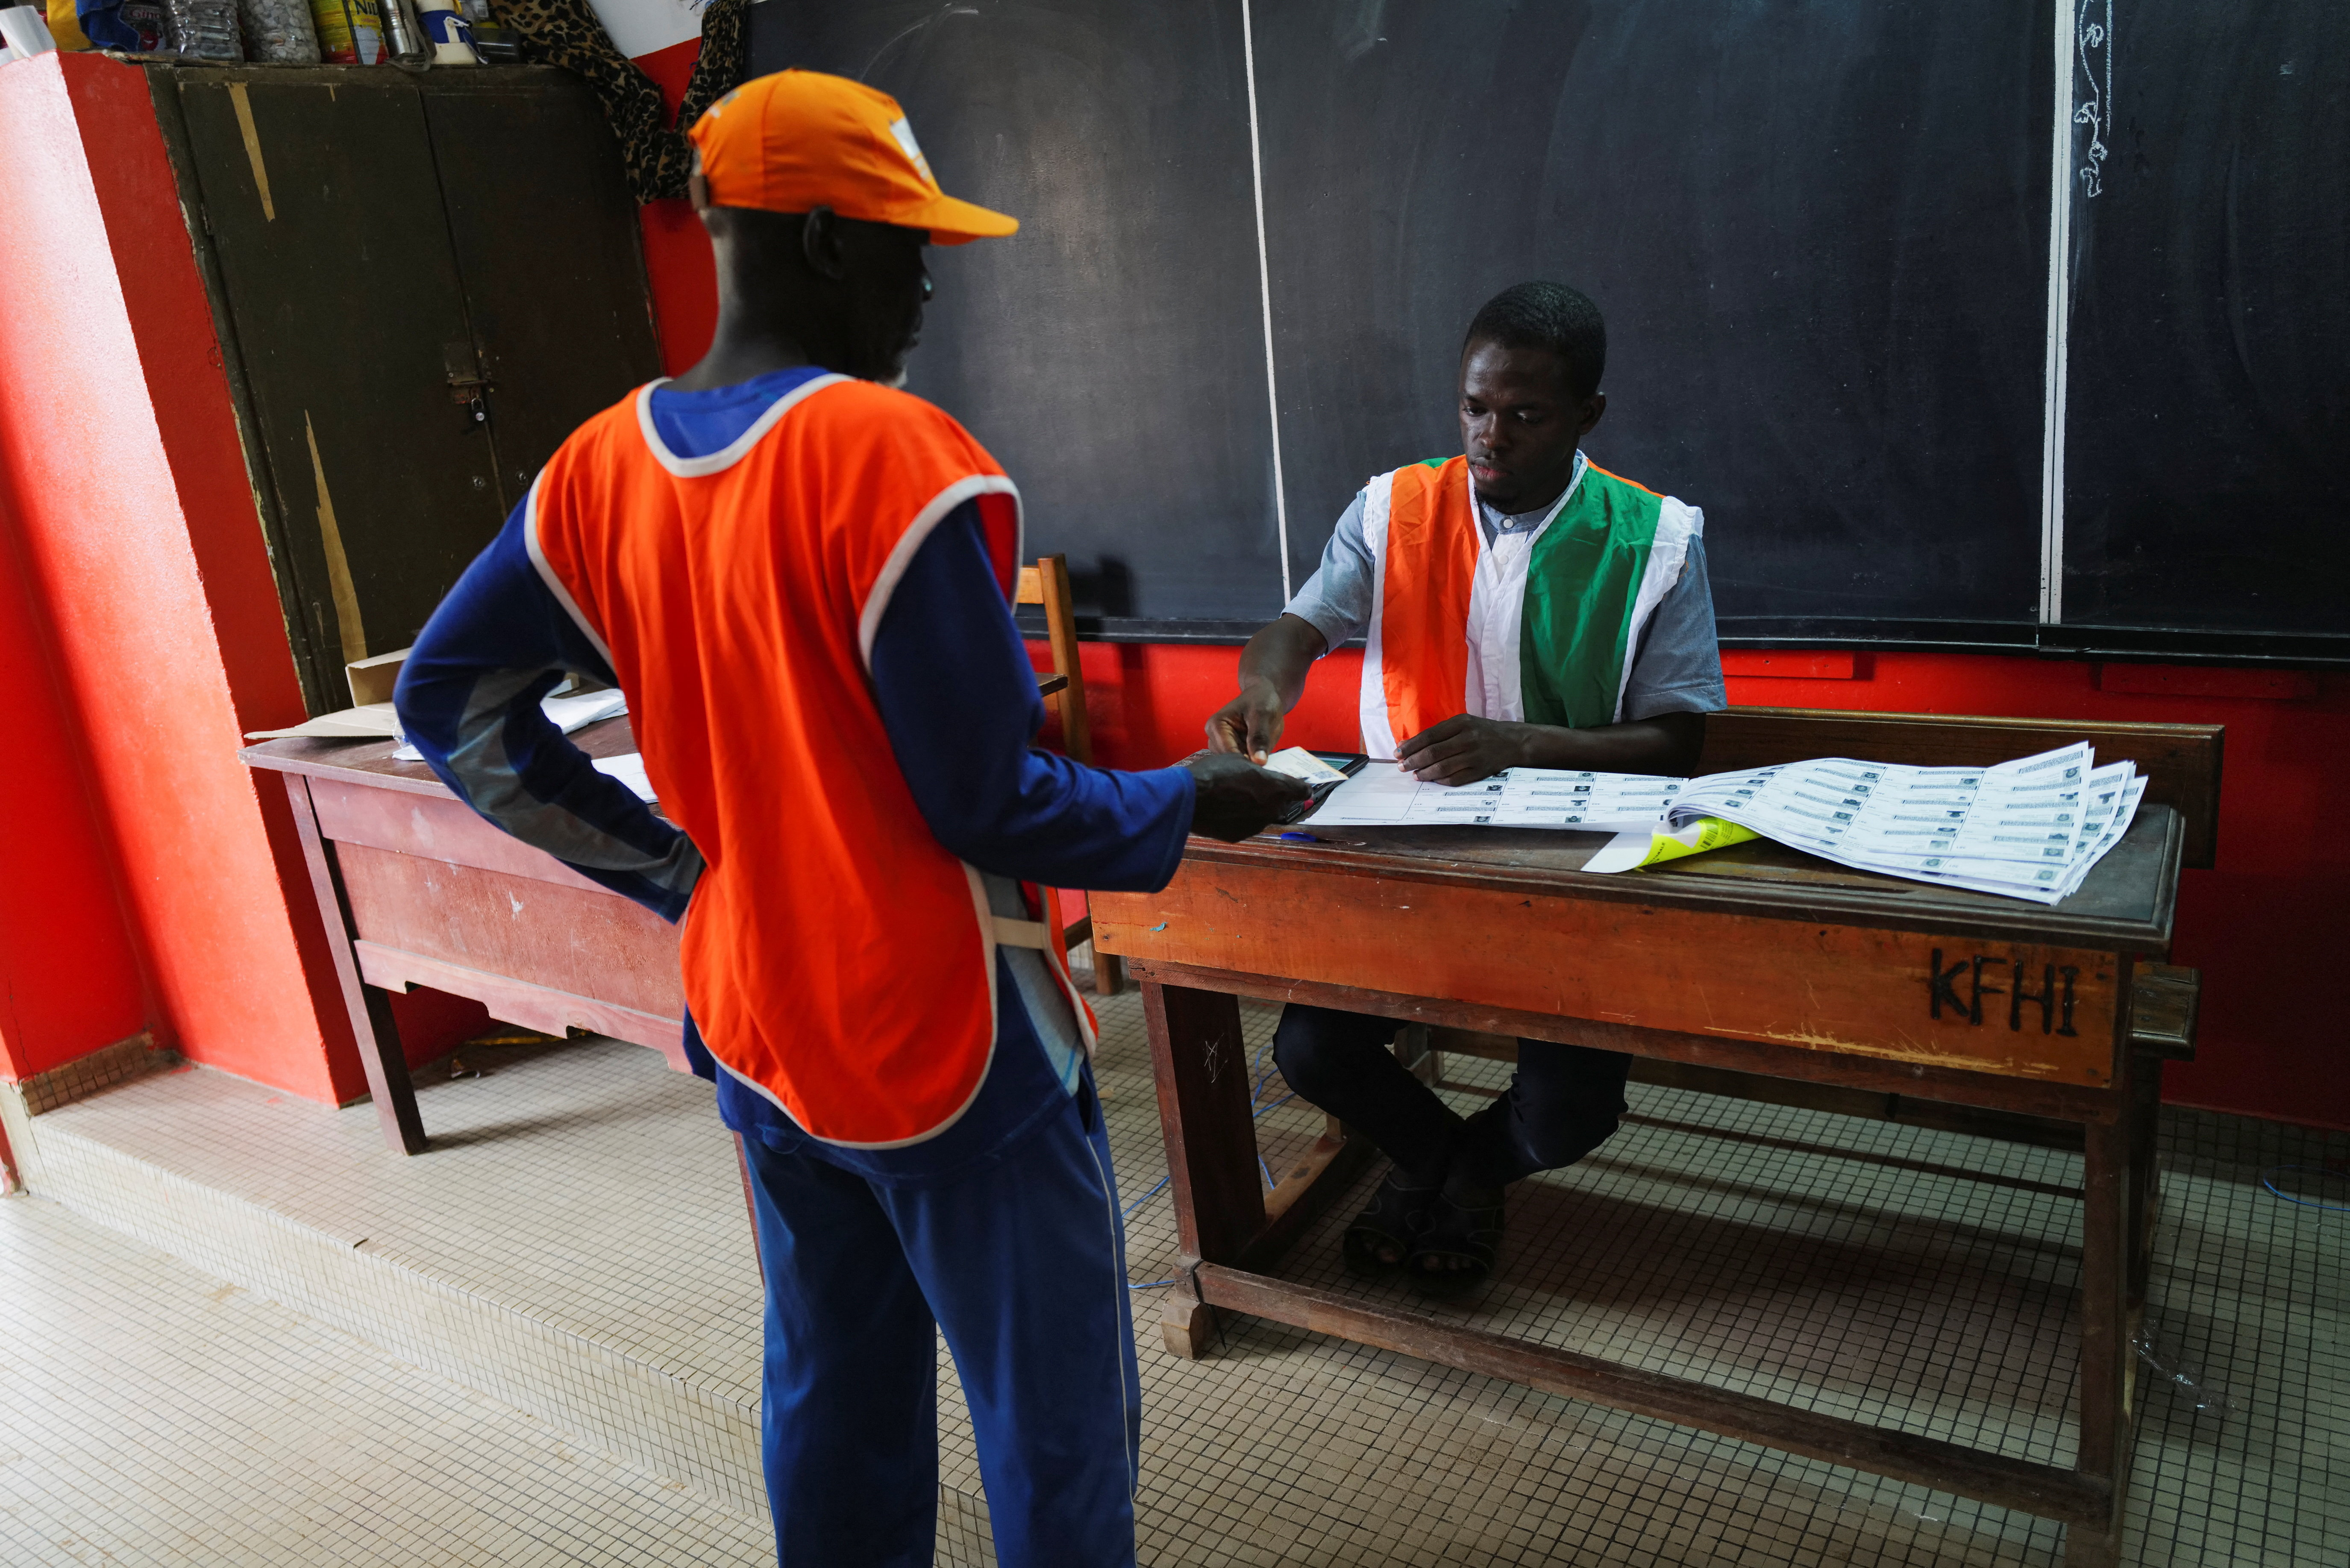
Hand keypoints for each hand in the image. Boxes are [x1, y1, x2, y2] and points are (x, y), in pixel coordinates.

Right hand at [1182, 751, 1310, 840]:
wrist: (1189, 798)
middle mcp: (1271, 809)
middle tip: (1256, 786)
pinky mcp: (1239, 836)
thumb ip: (1256, 768)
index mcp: (1276, 787)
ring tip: (1235, 797)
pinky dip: (1240, 818)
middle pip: (1281, 803)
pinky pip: (1245, 824)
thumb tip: (1257, 771)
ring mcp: (1256, 825)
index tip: (1296, 784)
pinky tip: (1225, 809)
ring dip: (1255, 807)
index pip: (1303, 790)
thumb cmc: (1214, 773)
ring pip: (1263, 815)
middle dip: (1273, 796)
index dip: (1299, 786)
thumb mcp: (1238, 760)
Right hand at [1204, 680, 1286, 762]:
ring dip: (1250, 766)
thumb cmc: (1261, 700)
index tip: (1260, 768)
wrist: (1264, 697)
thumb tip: (1259, 761)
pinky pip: (1242, 764)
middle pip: (1228, 761)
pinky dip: (1252, 765)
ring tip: (1264, 762)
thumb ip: (1259, 737)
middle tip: (1265, 767)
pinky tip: (1262, 762)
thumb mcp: (1263, 714)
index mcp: (1216, 726)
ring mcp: (1223, 747)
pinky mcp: (1234, 752)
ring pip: (1235, 765)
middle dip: (1246, 765)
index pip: (1227, 751)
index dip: (1244, 761)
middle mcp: (1214, 739)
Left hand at [1395, 715, 1530, 785]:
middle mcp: (1468, 738)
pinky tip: (1432, 779)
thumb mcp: (1463, 724)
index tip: (1398, 753)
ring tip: (1414, 775)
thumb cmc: (1482, 731)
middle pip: (1433, 753)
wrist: (1513, 742)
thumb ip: (1439, 733)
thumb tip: (1409, 744)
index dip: (1411, 746)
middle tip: (1402, 766)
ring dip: (1424, 773)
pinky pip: (1455, 779)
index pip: (1429, 736)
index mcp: (1461, 723)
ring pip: (1442, 768)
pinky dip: (1440, 781)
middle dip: (1413, 761)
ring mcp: (1475, 756)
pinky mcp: (1480, 771)